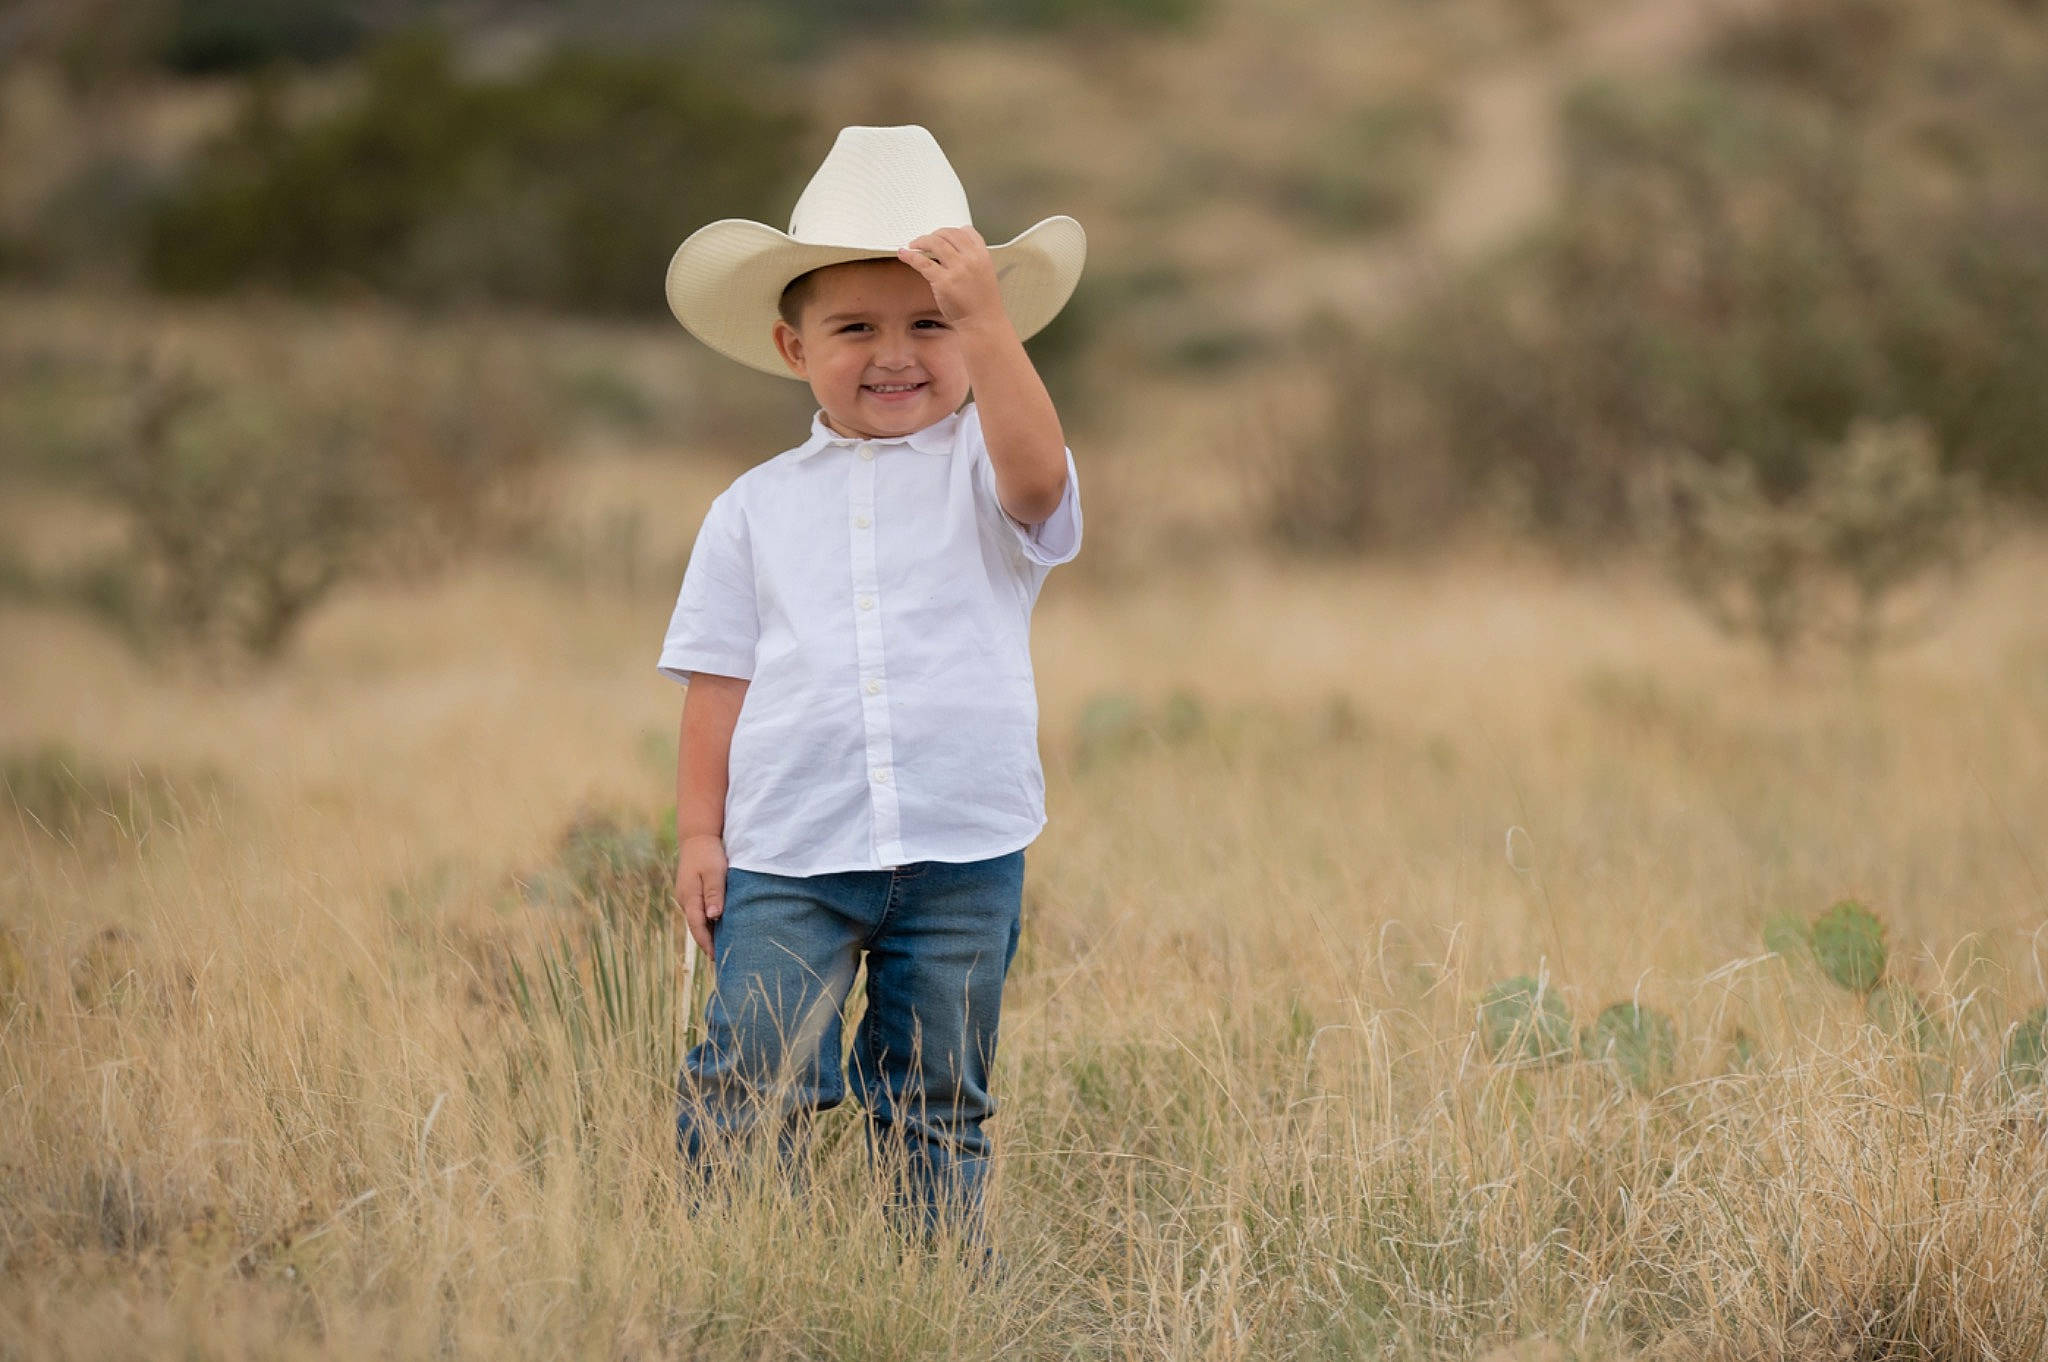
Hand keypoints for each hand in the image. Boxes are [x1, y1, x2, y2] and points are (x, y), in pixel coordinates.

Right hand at [674, 833, 727, 955]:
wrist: (697, 837)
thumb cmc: (708, 853)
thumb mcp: (714, 871)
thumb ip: (714, 893)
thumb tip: (714, 916)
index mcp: (689, 897)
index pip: (698, 927)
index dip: (707, 944)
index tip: (717, 958)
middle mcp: (685, 900)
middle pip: (697, 927)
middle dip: (708, 944)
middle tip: (723, 960)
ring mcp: (687, 897)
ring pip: (698, 920)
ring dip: (709, 934)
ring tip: (723, 948)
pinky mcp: (692, 892)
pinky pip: (700, 912)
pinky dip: (709, 922)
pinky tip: (719, 928)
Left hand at [898, 227, 1008, 331]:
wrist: (982, 322)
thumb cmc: (982, 302)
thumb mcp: (984, 273)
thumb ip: (971, 259)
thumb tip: (950, 248)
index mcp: (982, 255)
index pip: (965, 231)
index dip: (949, 231)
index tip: (940, 235)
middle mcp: (970, 259)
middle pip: (947, 234)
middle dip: (932, 235)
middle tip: (923, 241)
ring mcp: (957, 269)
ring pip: (934, 243)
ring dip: (920, 241)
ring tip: (913, 245)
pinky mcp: (943, 281)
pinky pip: (922, 262)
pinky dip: (910, 255)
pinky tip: (904, 254)